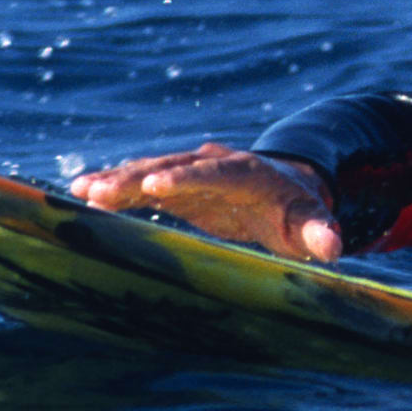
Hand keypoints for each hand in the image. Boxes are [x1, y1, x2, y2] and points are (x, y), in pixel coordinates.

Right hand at [72, 143, 341, 261]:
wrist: (286, 185)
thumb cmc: (299, 210)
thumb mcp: (312, 221)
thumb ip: (319, 231)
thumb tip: (333, 245)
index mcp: (247, 172)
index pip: (214, 172)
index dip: (185, 178)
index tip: (156, 183)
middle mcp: (212, 165)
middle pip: (170, 167)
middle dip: (134, 178)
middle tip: (96, 191)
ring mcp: (189, 172)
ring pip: (148, 171)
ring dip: (116, 181)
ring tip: (79, 191)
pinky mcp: (174, 185)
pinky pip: (140, 183)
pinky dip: (114, 187)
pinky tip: (79, 195)